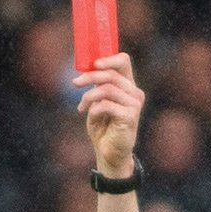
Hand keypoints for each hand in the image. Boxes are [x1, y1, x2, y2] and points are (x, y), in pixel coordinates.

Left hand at [73, 52, 143, 176]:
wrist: (108, 152)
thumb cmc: (103, 127)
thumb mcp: (97, 101)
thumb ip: (97, 85)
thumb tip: (88, 69)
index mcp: (127, 86)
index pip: (123, 61)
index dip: (108, 59)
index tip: (93, 64)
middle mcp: (134, 93)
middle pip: (111, 74)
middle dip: (90, 77)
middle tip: (75, 83)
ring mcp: (134, 105)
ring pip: (107, 89)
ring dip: (89, 96)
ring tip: (82, 106)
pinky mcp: (130, 117)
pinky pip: (106, 104)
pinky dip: (94, 109)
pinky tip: (91, 116)